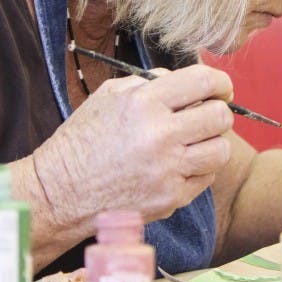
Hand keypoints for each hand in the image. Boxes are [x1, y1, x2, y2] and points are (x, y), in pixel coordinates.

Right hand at [31, 64, 234, 229]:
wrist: (60, 192)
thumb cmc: (83, 140)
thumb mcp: (108, 96)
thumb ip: (150, 83)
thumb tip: (186, 82)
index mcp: (143, 103)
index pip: (203, 81)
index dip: (220, 83)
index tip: (220, 89)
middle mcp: (159, 136)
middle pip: (220, 117)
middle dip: (218, 112)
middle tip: (207, 116)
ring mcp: (167, 171)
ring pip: (221, 150)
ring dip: (213, 143)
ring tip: (195, 142)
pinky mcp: (170, 199)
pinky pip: (206, 178)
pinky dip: (199, 169)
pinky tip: (179, 165)